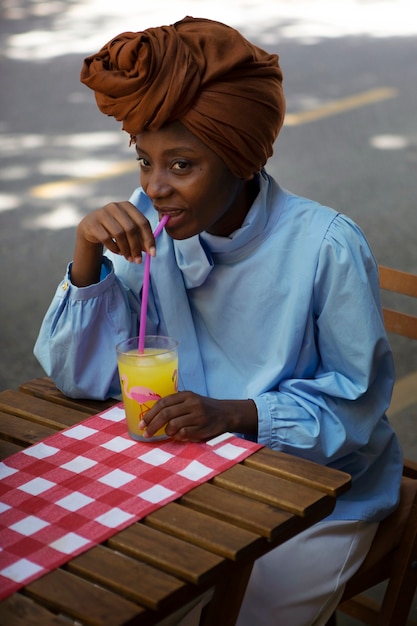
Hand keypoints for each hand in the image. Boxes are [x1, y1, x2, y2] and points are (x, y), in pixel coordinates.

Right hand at [78, 200, 155, 262]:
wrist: (91, 227)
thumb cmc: (114, 228)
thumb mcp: (128, 229)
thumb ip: (140, 237)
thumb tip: (151, 251)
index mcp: (128, 206)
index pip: (143, 222)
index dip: (149, 239)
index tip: (153, 254)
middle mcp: (115, 207)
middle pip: (131, 229)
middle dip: (136, 247)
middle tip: (138, 260)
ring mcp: (102, 213)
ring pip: (119, 234)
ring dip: (126, 250)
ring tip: (129, 258)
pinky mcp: (93, 223)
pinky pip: (106, 239)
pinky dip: (114, 248)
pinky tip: (118, 252)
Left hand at [139, 391, 257, 441]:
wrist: (226, 413)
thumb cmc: (203, 408)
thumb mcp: (190, 400)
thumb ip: (174, 404)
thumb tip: (150, 414)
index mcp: (186, 395)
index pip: (163, 403)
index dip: (150, 414)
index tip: (142, 423)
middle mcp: (192, 403)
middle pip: (166, 414)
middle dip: (152, 425)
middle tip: (146, 434)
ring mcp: (198, 416)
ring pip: (173, 425)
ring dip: (167, 432)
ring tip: (169, 433)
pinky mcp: (203, 428)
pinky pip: (183, 434)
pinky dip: (178, 437)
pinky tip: (180, 436)